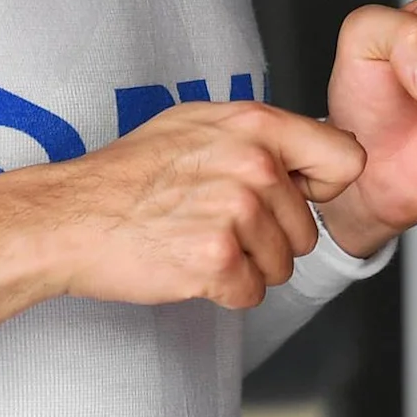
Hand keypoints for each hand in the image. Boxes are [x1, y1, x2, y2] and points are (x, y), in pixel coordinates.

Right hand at [0, 100, 363, 329]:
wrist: (69, 217)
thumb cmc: (128, 173)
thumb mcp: (197, 124)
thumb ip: (259, 134)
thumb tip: (312, 147)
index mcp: (255, 124)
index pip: (346, 159)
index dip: (324, 186)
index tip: (296, 195)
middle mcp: (253, 163)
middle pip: (309, 228)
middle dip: (272, 237)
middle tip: (218, 224)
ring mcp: (235, 211)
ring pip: (282, 265)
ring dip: (246, 266)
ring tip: (197, 241)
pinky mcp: (216, 259)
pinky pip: (252, 293)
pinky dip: (224, 291)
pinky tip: (189, 265)